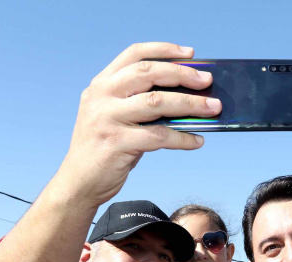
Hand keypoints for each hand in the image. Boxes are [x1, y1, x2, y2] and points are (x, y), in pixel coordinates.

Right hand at [57, 41, 221, 206]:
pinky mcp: (116, 143)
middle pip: (148, 74)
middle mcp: (101, 96)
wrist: (79, 182)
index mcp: (101, 84)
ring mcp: (107, 118)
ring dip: (190, 104)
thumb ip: (138, 102)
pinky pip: (159, 136)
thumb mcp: (114, 116)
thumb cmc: (104, 148)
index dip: (163, 50)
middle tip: (207, 81)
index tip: (189, 54)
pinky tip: (197, 140)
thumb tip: (185, 97)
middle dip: (183, 75)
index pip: (134, 55)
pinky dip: (182, 138)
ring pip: (157, 102)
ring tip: (212, 108)